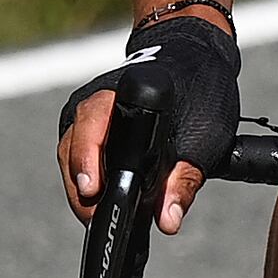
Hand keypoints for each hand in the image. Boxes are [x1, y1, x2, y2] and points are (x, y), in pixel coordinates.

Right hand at [57, 5, 242, 233]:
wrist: (195, 57)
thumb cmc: (202, 92)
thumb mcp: (206, 138)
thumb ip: (184, 180)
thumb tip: (168, 220)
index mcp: (126, 90)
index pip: (93, 122)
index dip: (88, 159)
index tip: (92, 190)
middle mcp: (97, 96)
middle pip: (73, 144)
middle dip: (83, 186)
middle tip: (96, 219)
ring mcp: (88, 108)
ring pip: (70, 152)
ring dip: (84, 186)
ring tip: (100, 215)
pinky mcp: (88, 122)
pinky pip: (78, 152)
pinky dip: (90, 175)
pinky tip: (104, 196)